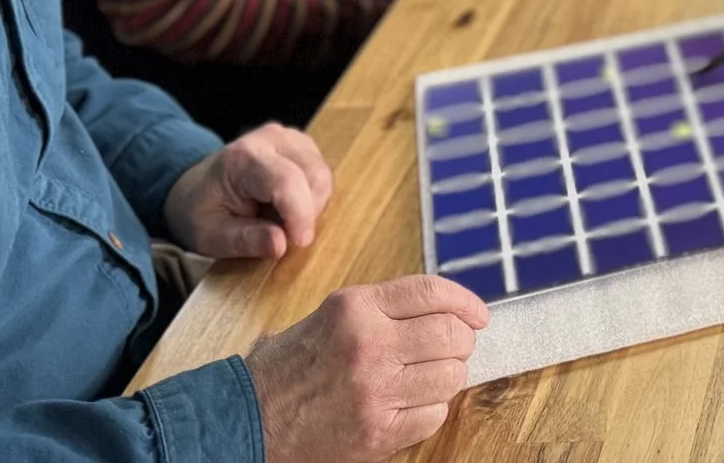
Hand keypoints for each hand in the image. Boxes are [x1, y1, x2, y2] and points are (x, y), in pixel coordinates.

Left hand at [164, 123, 333, 259]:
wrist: (193, 187)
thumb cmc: (199, 212)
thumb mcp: (210, 237)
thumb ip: (245, 241)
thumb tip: (282, 244)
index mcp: (243, 158)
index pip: (286, 181)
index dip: (300, 214)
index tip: (299, 243)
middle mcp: (271, 138)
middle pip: (314, 175)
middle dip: (307, 213)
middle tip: (285, 236)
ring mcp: (289, 137)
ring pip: (323, 174)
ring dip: (311, 205)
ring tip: (281, 220)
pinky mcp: (301, 144)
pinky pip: (321, 173)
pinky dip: (312, 197)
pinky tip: (288, 207)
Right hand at [244, 275, 488, 462]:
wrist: (243, 422)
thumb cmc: (284, 370)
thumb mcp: (328, 318)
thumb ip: (381, 310)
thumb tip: (441, 310)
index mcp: (355, 307)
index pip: (432, 292)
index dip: (466, 302)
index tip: (480, 315)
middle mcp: (369, 344)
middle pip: (451, 334)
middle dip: (461, 342)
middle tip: (452, 350)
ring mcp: (375, 391)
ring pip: (450, 376)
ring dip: (447, 377)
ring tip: (426, 379)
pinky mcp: (378, 432)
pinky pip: (434, 414)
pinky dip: (431, 410)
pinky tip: (411, 406)